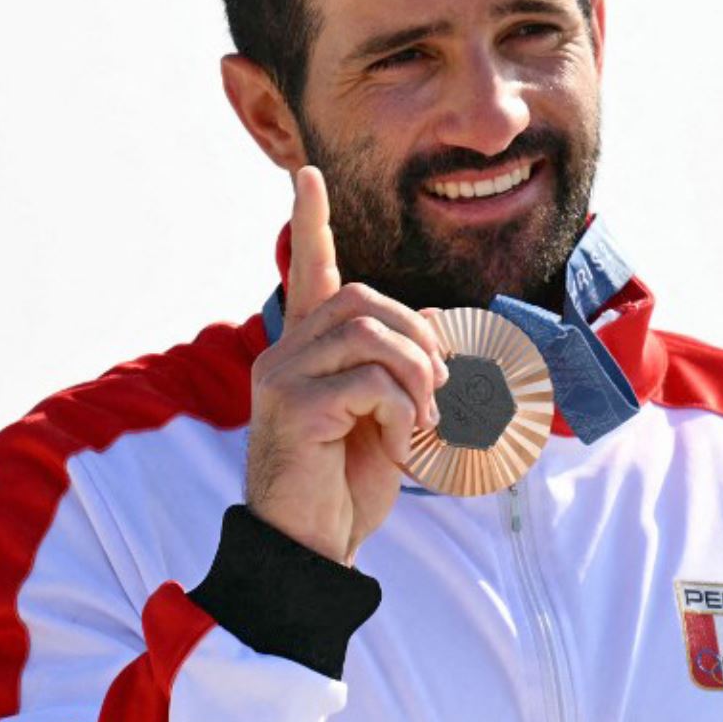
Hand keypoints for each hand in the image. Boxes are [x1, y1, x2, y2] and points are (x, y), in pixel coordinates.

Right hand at [245, 167, 448, 564]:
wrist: (312, 547)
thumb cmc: (346, 483)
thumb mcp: (384, 415)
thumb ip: (396, 370)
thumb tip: (430, 332)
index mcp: (305, 350)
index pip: (307, 271)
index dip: (310, 222)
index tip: (309, 175)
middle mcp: (284, 354)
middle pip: (362, 300)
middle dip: (417, 336)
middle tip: (440, 388)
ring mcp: (282, 378)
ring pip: (370, 333)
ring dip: (417, 374)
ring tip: (425, 419)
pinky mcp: (294, 409)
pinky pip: (370, 381)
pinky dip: (404, 409)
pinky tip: (403, 442)